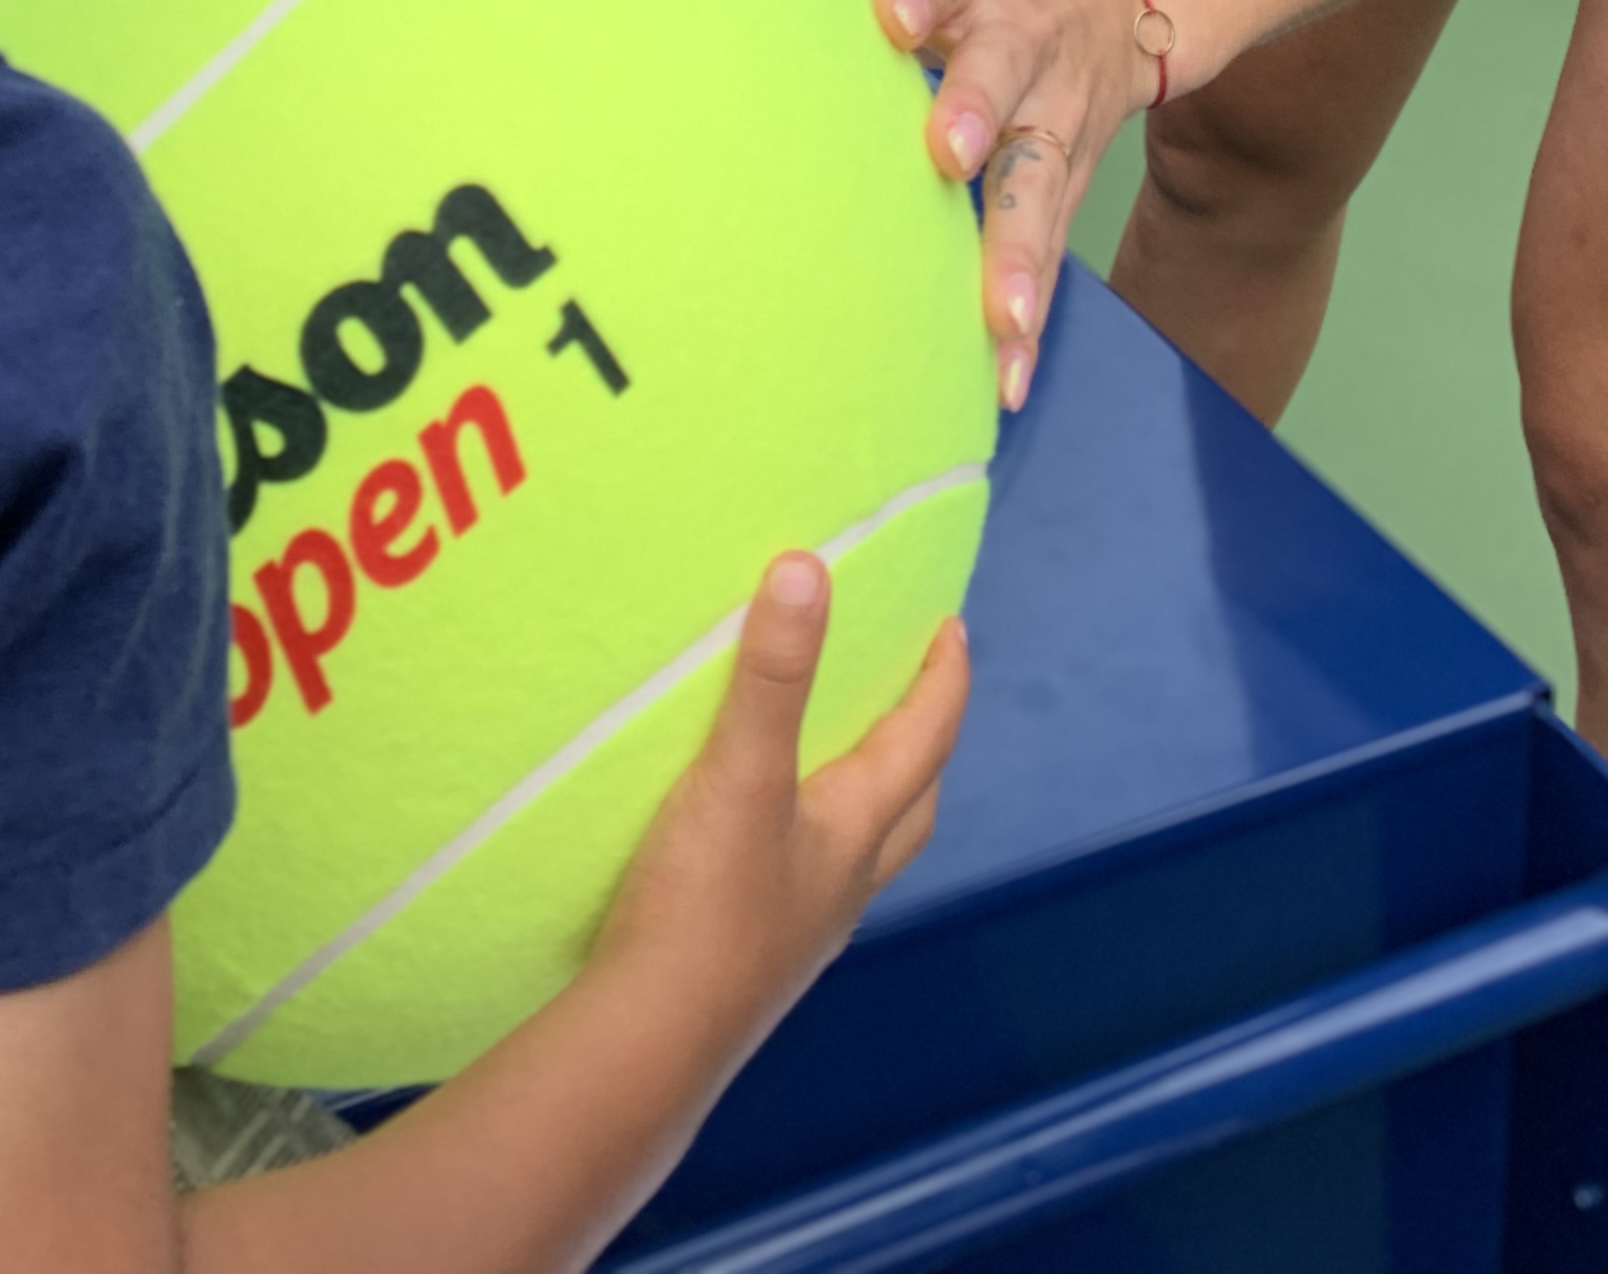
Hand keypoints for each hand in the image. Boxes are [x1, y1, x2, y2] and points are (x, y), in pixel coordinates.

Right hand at [594, 554, 966, 1065]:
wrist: (653, 1040)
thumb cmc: (707, 904)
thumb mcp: (739, 772)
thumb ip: (772, 674)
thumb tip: (809, 566)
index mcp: (858, 829)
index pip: (926, 741)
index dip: (945, 681)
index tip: (955, 626)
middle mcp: (846, 880)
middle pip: (913, 802)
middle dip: (923, 741)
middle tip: (915, 690)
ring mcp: (805, 926)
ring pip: (866, 847)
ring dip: (873, 794)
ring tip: (844, 754)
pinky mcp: (758, 954)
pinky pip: (812, 878)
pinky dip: (813, 837)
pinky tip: (767, 836)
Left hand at [871, 0, 1167, 413]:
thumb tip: (755, 0)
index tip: (896, 15)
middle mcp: (1022, 49)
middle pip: (1001, 79)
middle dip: (977, 114)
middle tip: (950, 153)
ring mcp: (1055, 120)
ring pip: (1038, 184)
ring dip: (1017, 251)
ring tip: (998, 314)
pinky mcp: (1072, 183)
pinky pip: (1051, 253)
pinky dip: (1031, 319)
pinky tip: (1006, 377)